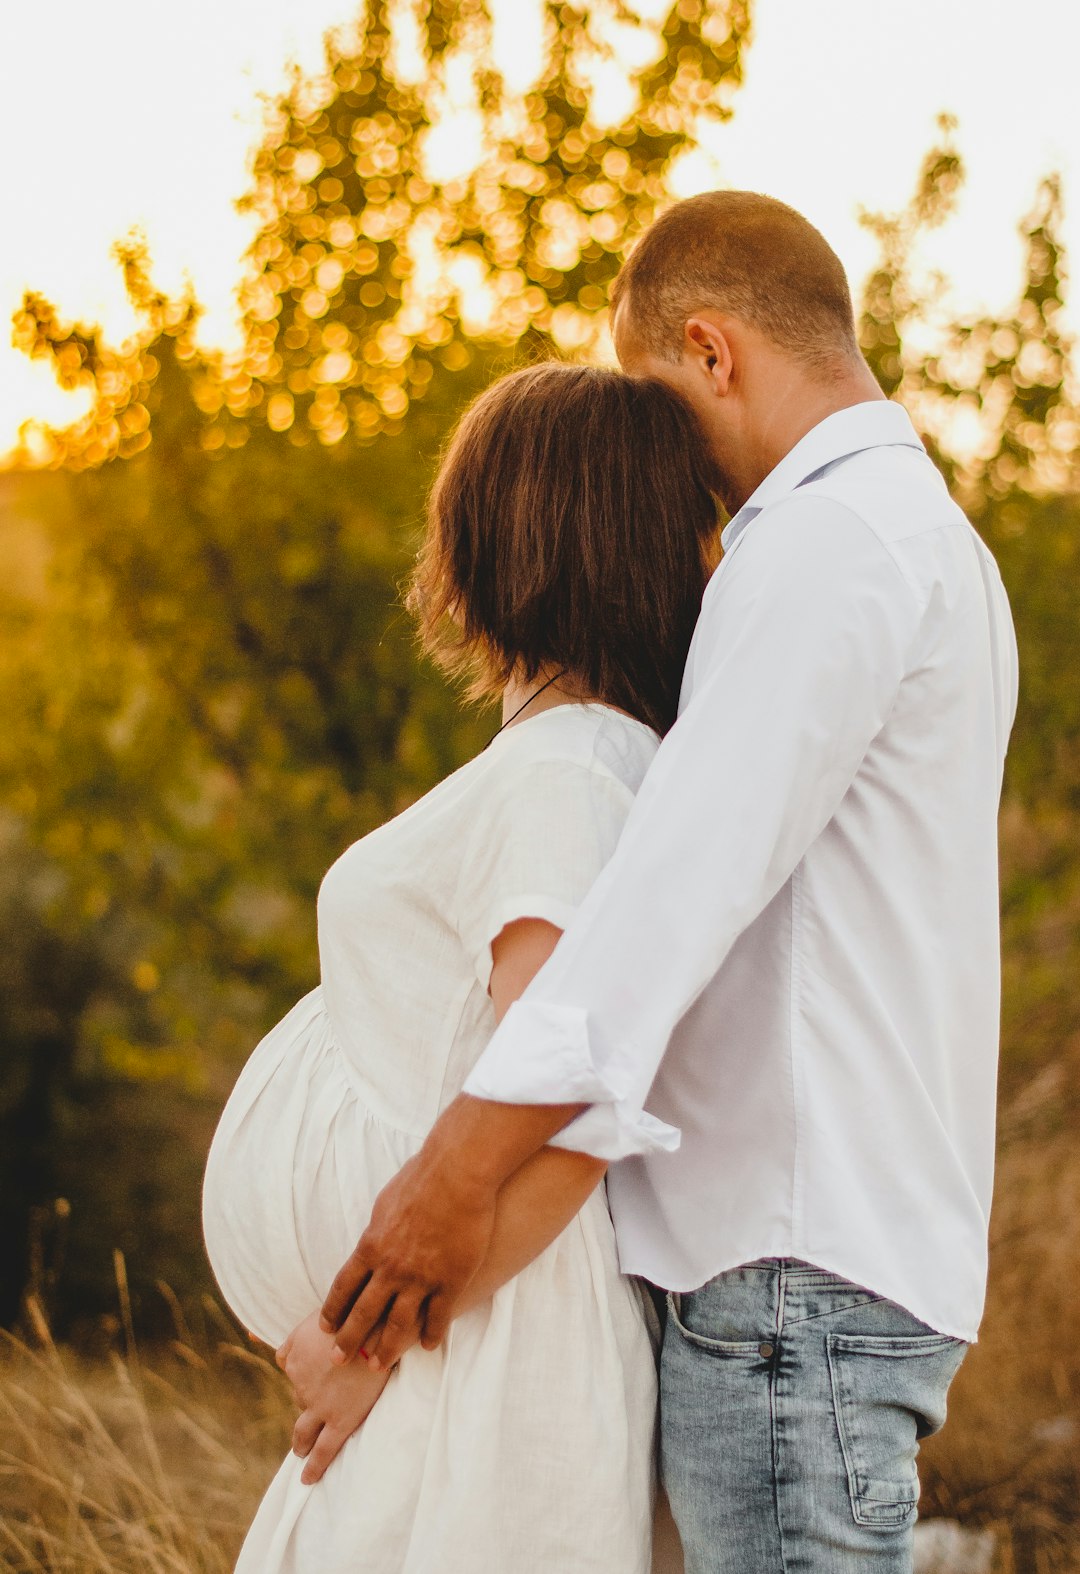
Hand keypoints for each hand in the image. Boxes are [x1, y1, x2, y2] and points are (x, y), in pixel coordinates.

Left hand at [276, 1312, 389, 1483]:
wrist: (377, 1326)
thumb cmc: (354, 1312)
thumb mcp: (321, 1313)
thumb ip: (300, 1331)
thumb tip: (271, 1346)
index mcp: (294, 1355)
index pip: (290, 1367)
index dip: (306, 1370)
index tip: (316, 1371)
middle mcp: (300, 1382)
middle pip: (299, 1398)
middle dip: (306, 1403)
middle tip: (310, 1412)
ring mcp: (318, 1404)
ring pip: (303, 1428)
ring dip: (302, 1438)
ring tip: (302, 1449)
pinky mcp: (340, 1421)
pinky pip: (323, 1450)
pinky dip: (314, 1466)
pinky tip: (307, 1479)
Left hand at [320, 1147, 497, 1370]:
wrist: (457, 1174)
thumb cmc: (420, 1179)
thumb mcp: (384, 1203)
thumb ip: (376, 1231)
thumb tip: (370, 1243)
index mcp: (371, 1247)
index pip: (343, 1287)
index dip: (333, 1310)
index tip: (326, 1327)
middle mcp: (391, 1269)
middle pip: (364, 1313)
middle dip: (348, 1340)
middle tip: (337, 1360)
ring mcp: (421, 1278)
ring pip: (398, 1325)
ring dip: (386, 1349)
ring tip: (377, 1366)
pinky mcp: (450, 1281)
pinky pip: (437, 1318)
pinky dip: (431, 1335)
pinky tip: (427, 1345)